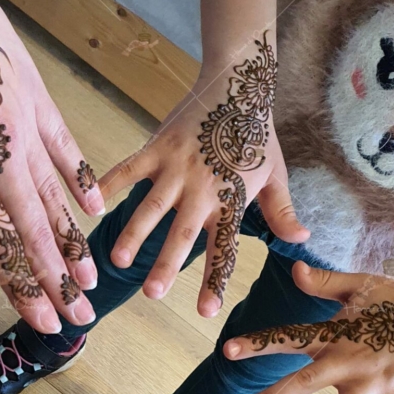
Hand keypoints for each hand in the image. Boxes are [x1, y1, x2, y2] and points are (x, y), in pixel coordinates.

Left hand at [0, 0, 100, 334]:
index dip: (21, 287)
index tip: (44, 322)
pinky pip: (64, 145)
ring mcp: (22, 124)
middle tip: (80, 319)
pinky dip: (79, 178)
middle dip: (56, 280)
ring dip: (72, 242)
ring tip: (93, 278)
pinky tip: (94, 207)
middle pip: (33, 231)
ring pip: (54, 197)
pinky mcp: (32, 94)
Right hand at [98, 35, 307, 316]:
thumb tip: (302, 240)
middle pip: (183, 234)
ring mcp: (177, 168)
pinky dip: (109, 184)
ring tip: (117, 260)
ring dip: (133, 234)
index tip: (205, 311)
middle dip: (166, 264)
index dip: (214, 281)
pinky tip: (91, 206)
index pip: (223, 248)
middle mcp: (203, 188)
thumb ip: (282, 211)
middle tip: (153, 294)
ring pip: (151, 207)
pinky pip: (128, 169)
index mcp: (232, 200)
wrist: (237, 82)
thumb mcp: (275, 174)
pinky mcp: (157, 148)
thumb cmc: (256, 134)